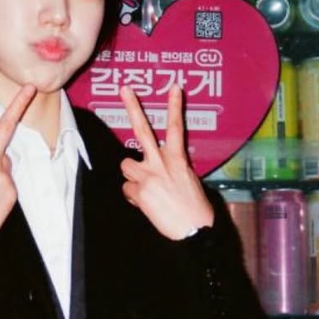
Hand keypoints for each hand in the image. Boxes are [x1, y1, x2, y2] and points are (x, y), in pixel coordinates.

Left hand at [119, 84, 213, 240]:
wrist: (194, 232)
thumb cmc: (194, 209)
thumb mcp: (188, 180)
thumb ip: (171, 167)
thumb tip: (155, 168)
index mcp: (177, 159)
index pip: (176, 127)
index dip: (174, 105)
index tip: (174, 86)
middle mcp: (161, 162)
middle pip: (142, 130)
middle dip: (132, 107)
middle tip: (124, 88)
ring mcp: (148, 175)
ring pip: (125, 166)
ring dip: (132, 176)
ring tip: (146, 190)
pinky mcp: (139, 191)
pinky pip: (127, 190)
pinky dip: (134, 197)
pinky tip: (147, 205)